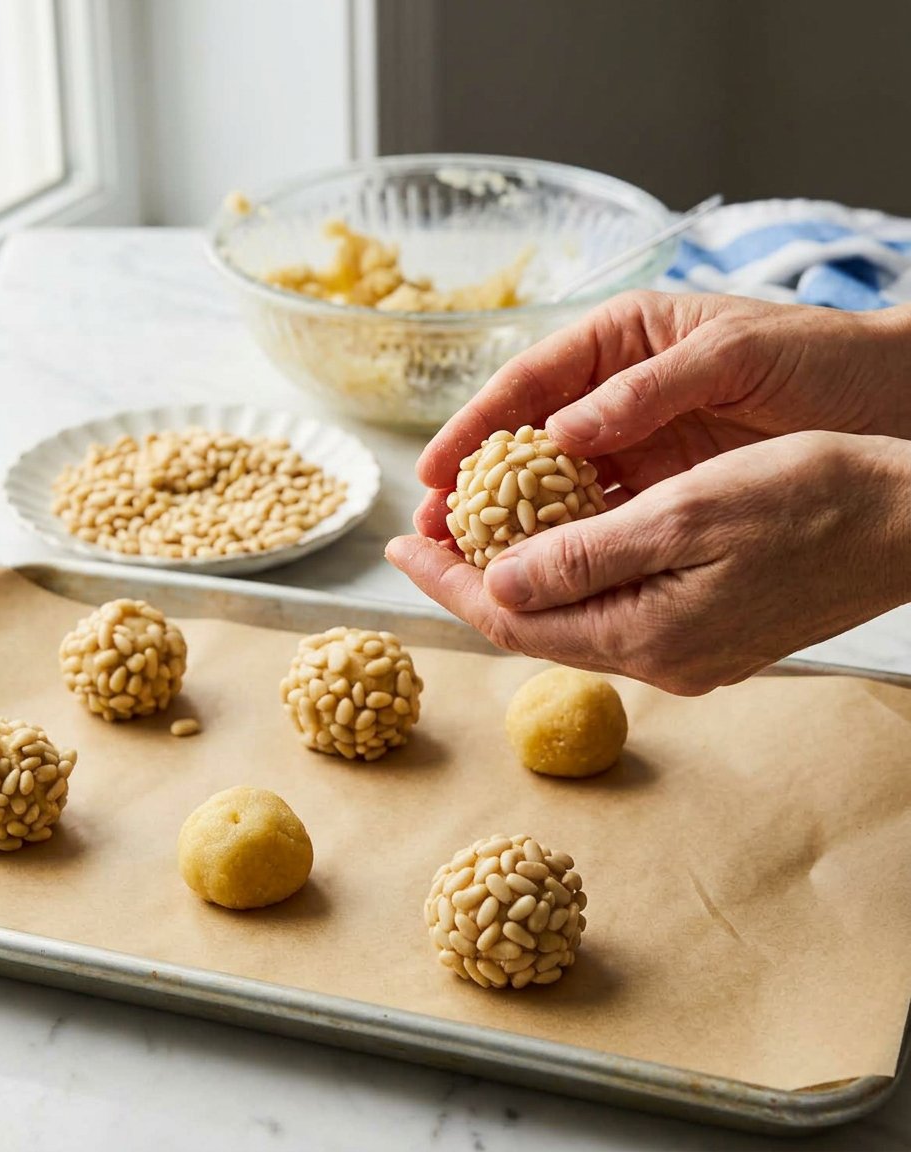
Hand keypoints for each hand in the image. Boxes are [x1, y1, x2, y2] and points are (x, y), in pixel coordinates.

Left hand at [388, 432, 910, 694]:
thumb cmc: (811, 501)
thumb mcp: (687, 515)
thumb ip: (587, 557)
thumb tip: (502, 583)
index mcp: (644, 635)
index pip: (513, 618)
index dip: (447, 581)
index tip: (398, 544)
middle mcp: (658, 660)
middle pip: (535, 625)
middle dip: (471, 579)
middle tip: (423, 534)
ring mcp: (686, 652)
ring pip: (572, 616)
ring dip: (518, 576)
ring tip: (471, 531)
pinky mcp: (709, 634)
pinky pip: (614, 608)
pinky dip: (571, 575)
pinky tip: (554, 539)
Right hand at [413, 291, 910, 540]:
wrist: (894, 402)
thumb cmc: (820, 356)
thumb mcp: (734, 355)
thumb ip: (647, 389)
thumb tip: (561, 435)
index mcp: (623, 341)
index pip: (531, 382)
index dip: (476, 426)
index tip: (433, 469)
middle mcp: (620, 394)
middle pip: (528, 441)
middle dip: (478, 485)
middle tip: (430, 527)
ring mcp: (642, 445)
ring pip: (558, 488)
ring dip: (512, 522)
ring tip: (467, 558)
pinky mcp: (667, 488)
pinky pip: (604, 516)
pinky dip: (569, 541)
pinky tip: (538, 568)